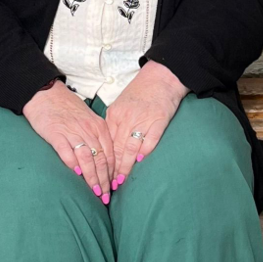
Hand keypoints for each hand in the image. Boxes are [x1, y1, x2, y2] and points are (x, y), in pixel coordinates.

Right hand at [23, 82, 115, 203]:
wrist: (46, 93)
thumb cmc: (66, 107)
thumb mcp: (88, 118)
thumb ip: (96, 136)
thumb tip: (102, 158)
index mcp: (99, 126)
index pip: (110, 154)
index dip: (113, 173)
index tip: (114, 187)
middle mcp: (88, 130)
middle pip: (101, 159)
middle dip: (105, 180)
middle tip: (105, 196)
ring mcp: (73, 132)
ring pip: (87, 159)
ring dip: (92, 178)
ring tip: (95, 192)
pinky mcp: (56, 134)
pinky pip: (67, 152)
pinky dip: (73, 165)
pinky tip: (77, 176)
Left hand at [103, 61, 188, 192]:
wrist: (161, 77)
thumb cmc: (141, 92)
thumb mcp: (121, 106)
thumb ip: (115, 125)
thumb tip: (109, 146)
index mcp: (115, 115)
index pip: (107, 144)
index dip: (104, 162)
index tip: (101, 175)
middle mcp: (126, 118)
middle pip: (116, 149)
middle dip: (113, 169)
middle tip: (110, 185)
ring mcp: (142, 120)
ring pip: (130, 148)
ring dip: (125, 166)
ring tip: (122, 180)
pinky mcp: (158, 120)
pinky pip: (150, 140)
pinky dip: (144, 152)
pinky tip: (139, 162)